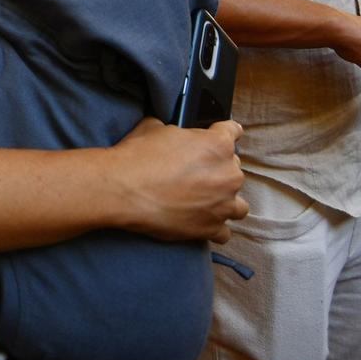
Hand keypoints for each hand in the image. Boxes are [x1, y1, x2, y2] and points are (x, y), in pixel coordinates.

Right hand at [109, 117, 248, 242]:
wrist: (121, 190)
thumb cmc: (137, 156)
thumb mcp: (155, 127)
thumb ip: (176, 131)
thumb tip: (174, 134)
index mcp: (218, 144)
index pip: (233, 131)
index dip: (223, 132)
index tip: (219, 136)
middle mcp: (228, 174)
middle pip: (235, 169)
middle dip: (218, 170)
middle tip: (195, 173)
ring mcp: (222, 204)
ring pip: (238, 205)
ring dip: (225, 202)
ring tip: (205, 202)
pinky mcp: (211, 228)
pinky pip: (224, 232)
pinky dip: (214, 228)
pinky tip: (200, 222)